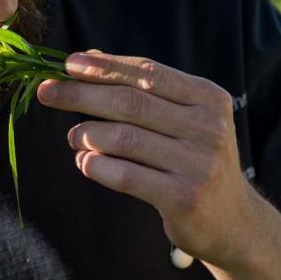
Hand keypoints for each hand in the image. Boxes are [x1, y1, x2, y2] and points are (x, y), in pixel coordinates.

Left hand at [35, 51, 260, 269]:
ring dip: (87, 133)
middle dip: (82, 94)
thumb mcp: (184, 118)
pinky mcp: (184, 197)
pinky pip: (127, 175)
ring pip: (124, 138)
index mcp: (208, 98)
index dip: (105, 66)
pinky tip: (85, 162)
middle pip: (131, 102)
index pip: (148, 72)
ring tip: (73, 136)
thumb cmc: (195, 158)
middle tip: (47, 91)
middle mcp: (208, 127)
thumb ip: (143, 89)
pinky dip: (97, 166)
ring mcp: (198, 163)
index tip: (68, 64)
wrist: (233, 221)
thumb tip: (89, 58)